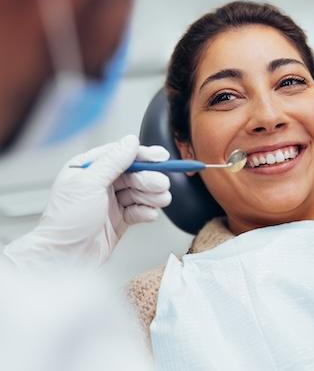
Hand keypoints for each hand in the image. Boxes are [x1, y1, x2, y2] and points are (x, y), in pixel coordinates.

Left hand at [4, 135, 171, 271]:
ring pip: (139, 192)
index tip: (160, 157)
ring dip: (152, 196)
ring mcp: (110, 202)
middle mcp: (100, 184)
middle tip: (161, 184)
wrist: (65, 257)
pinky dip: (147, 212)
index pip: (120, 155)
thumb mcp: (89, 184)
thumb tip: (130, 142)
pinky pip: (139, 210)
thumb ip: (113, 161)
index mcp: (88, 169)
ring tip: (160, 200)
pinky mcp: (119, 219)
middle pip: (134, 174)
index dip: (142, 155)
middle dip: (149, 179)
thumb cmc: (66, 222)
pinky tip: (149, 214)